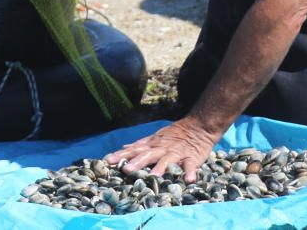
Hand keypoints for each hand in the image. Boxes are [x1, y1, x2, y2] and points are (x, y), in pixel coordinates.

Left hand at [104, 116, 219, 183]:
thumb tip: (122, 148)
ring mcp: (177, 153)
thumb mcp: (155, 138)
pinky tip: (189, 180)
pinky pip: (190, 165)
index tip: (107, 161)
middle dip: (137, 162)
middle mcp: (162, 148)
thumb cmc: (174, 135)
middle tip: (126, 169)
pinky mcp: (191, 157)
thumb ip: (140, 145)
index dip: (121, 155)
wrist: (198, 126)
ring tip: (154, 177)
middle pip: (148, 155)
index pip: (134, 149)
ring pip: (167, 160)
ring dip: (161, 168)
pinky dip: (190, 172)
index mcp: (152, 145)